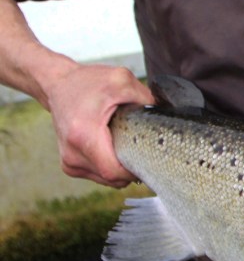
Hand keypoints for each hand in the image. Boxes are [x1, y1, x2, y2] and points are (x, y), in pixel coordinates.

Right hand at [44, 64, 153, 186]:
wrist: (58, 85)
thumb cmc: (89, 82)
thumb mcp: (122, 80)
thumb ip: (146, 98)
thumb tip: (168, 114)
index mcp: (84, 134)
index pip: (114, 172)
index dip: (136, 170)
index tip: (150, 158)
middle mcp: (72, 153)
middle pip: (113, 179)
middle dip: (133, 168)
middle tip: (144, 148)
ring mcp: (69, 161)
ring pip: (107, 180)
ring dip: (122, 168)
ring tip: (125, 143)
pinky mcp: (70, 165)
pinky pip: (99, 176)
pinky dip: (111, 166)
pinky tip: (114, 148)